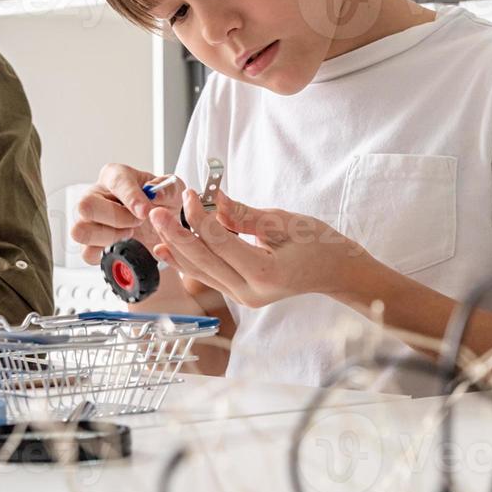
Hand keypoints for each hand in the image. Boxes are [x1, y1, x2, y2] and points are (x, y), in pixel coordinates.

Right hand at [70, 163, 188, 265]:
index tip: (145, 211)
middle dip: (117, 218)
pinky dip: (106, 253)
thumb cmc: (160, 202)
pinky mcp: (90, 243)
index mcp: (115, 176)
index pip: (116, 182)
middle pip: (86, 206)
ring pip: (81, 231)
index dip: (131, 197)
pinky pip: (87, 253)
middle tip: (137, 222)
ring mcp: (88, 220)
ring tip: (130, 234)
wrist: (161, 225)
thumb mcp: (172, 190)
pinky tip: (123, 245)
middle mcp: (95, 195)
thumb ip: (168, 188)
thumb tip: (156, 192)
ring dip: (110, 237)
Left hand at [147, 187, 364, 308]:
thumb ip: (244, 214)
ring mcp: (243, 297)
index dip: (200, 217)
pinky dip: (188, 260)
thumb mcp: (284, 222)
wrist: (335, 272)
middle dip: (177, 234)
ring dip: (178, 246)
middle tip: (157, 211)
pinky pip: (207, 276)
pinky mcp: (239, 294)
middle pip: (203, 261)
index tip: (189, 194)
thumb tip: (213, 201)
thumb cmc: (318, 244)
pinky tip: (168, 247)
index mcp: (265, 273)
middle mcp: (250, 292)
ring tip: (158, 224)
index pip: (221, 243)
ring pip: (200, 272)